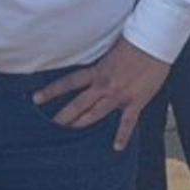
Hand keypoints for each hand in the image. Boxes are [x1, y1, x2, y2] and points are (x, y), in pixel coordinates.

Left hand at [35, 39, 171, 149]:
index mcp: (97, 72)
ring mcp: (119, 96)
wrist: (154, 43)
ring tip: (70, 133)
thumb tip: (93, 64)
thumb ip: (100, 61)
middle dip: (63, 116)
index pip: (68, 83)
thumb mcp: (110, 49)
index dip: (51, 92)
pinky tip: (116, 148)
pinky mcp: (136, 102)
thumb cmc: (134, 41)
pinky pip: (127, 123)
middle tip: (50, 125)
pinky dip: (122, 136)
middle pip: (78, 104)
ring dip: (82, 124)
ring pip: (96, 114)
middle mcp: (104, 86)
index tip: (36, 98)